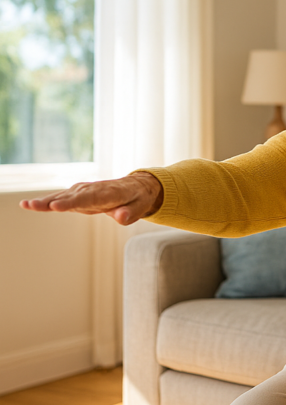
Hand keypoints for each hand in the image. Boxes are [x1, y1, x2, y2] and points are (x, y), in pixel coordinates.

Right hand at [19, 173, 163, 224]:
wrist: (136, 187)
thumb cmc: (138, 199)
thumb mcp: (140, 207)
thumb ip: (130, 213)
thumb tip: (121, 217)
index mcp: (108, 193)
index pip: (88, 199)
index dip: (72, 203)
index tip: (56, 207)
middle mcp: (93, 190)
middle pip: (71, 197)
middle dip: (52, 201)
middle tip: (32, 205)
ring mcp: (84, 191)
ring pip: (62, 196)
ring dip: (44, 201)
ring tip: (25, 205)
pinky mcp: (78, 195)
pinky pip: (61, 198)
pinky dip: (46, 201)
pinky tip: (30, 205)